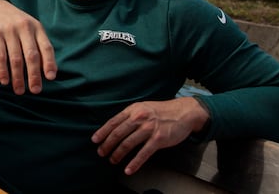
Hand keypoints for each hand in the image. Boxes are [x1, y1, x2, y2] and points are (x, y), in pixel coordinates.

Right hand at [0, 0, 56, 94]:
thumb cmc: (15, 23)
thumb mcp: (30, 28)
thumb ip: (38, 45)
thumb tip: (46, 71)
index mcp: (37, 28)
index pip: (46, 47)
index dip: (49, 63)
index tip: (50, 77)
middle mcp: (25, 28)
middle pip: (31, 55)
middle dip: (34, 75)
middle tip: (35, 90)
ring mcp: (9, 30)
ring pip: (15, 58)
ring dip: (18, 77)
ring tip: (19, 90)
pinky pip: (0, 55)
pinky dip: (3, 70)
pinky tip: (4, 80)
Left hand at [90, 97, 209, 174]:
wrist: (183, 112)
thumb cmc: (161, 111)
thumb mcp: (143, 107)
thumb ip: (130, 115)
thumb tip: (115, 126)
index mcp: (133, 110)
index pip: (113, 122)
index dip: (102, 132)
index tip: (95, 140)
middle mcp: (139, 118)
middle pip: (118, 133)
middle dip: (107, 145)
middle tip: (101, 153)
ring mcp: (149, 129)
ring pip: (128, 144)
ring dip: (118, 154)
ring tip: (112, 160)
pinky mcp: (158, 139)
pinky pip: (143, 153)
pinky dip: (134, 163)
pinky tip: (128, 170)